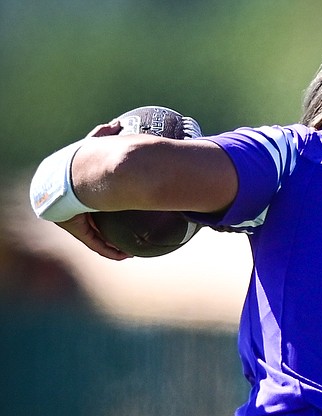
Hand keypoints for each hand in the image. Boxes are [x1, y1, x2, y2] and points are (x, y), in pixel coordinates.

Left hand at [52, 120, 131, 258]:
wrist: (74, 172)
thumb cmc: (89, 157)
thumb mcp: (96, 141)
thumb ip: (104, 134)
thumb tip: (117, 124)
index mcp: (66, 182)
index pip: (84, 194)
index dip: (102, 202)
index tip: (120, 207)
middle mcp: (63, 198)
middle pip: (89, 215)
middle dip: (107, 226)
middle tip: (125, 233)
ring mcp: (65, 213)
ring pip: (91, 231)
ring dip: (108, 242)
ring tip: (126, 250)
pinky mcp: (69, 225)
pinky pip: (91, 240)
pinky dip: (106, 248)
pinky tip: (123, 254)